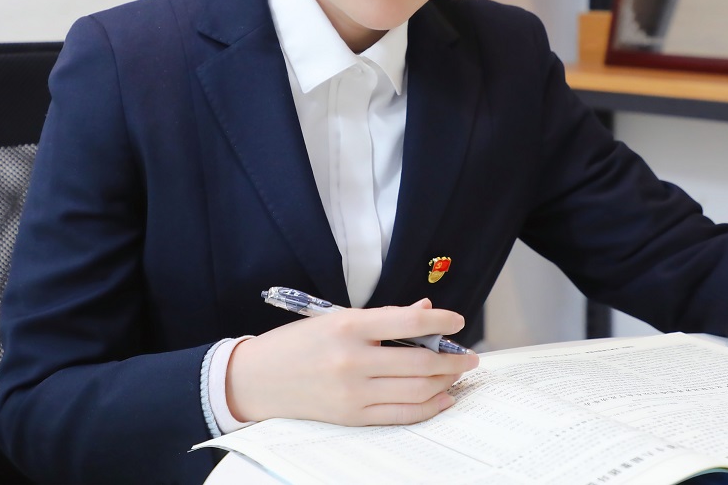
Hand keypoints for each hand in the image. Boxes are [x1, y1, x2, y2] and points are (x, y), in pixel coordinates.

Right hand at [225, 298, 479, 425]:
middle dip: (452, 359)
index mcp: (347, 327)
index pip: (408, 321)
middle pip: (419, 361)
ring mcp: (353, 392)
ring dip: (445, 382)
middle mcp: (352, 360)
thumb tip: (423, 310)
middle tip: (470, 356)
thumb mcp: (335, 319)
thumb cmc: (297, 344)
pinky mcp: (352, 416)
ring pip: (416, 389)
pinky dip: (428, 407)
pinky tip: (441, 398)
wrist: (257, 379)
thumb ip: (382, 318)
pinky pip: (401, 415)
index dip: (441, 320)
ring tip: (458, 375)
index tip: (459, 320)